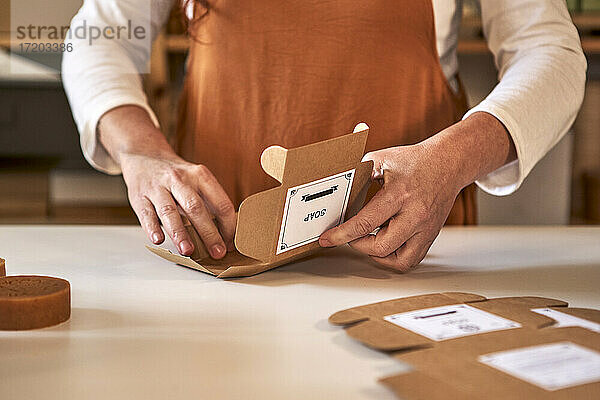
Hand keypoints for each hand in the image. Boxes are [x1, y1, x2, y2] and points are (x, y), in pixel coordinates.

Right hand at [97, 105, 235, 258]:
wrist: (143, 155)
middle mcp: (179, 179)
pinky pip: (146, 214)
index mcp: (200, 175)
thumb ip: (209, 202)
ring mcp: (158, 188)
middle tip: (217, 253)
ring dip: (180, 233)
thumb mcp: (197, 179)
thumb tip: (225, 234)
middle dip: (209, 233)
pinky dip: (152, 228)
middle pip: (196, 208)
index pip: (220, 202)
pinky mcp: (139, 197)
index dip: (228, 225)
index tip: (230, 243)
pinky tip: (159, 240)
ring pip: (170, 212)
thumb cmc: (176, 175)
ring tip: (188, 251)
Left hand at [319, 112, 515, 270]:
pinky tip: (385, 243)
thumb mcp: (382, 159)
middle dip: (358, 244)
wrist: (448, 163)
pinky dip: (394, 257)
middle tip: (351, 234)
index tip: (327, 239)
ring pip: (398, 260)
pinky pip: (411, 259)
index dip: (342, 235)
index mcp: (399, 195)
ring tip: (369, 240)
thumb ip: (358, 173)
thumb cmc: (415, 161)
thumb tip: (338, 188)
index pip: (365, 223)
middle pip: (381, 247)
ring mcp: (425, 229)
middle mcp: (415, 215)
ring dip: (377, 254)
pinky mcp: (431, 236)